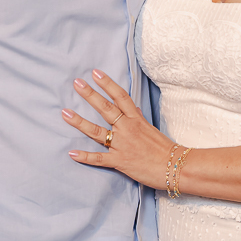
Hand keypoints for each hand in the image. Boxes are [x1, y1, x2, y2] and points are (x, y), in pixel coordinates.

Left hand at [63, 70, 173, 187]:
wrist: (175, 167)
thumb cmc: (164, 149)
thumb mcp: (151, 128)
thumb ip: (139, 118)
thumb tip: (133, 108)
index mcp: (136, 119)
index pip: (120, 97)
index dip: (108, 84)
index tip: (95, 73)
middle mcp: (127, 129)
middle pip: (106, 108)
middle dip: (90, 95)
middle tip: (77, 83)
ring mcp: (122, 145)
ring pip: (97, 132)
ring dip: (80, 122)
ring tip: (65, 113)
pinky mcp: (119, 161)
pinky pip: (99, 158)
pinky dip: (85, 157)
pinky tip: (72, 153)